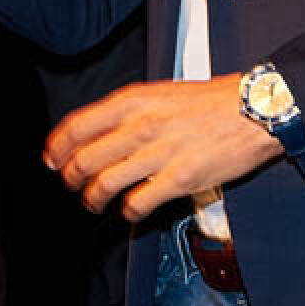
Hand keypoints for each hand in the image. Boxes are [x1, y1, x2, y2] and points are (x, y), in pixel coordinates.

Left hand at [42, 75, 281, 221]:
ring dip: (93, 199)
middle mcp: (139, 127)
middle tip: (72, 185)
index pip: (76, 126)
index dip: (57, 147)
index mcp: (131, 101)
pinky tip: (129, 211)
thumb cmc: (206, 102)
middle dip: (70, 178)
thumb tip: (95, 132)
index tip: (51, 160)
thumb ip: (126, 111)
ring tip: (94, 203)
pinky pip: (138, 203)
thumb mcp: (158, 93)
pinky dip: (127, 212)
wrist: (253, 110)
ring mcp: (159, 154)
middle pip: (84, 160)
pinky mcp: (180, 179)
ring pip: (104, 184)